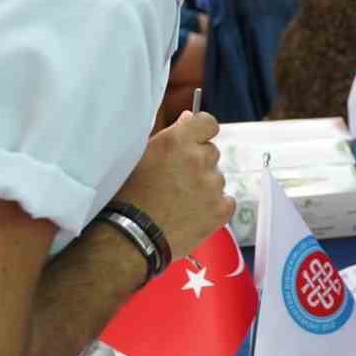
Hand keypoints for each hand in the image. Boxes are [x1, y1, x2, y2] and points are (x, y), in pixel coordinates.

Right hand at [112, 110, 234, 259]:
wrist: (130, 236)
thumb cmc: (128, 195)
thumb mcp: (141, 158)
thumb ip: (169, 136)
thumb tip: (188, 119)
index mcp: (178, 141)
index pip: (208, 123)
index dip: (202, 133)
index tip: (196, 142)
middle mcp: (199, 158)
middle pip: (211, 153)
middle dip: (199, 164)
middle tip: (177, 182)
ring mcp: (212, 184)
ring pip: (217, 179)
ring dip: (204, 187)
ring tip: (180, 204)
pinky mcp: (221, 209)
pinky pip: (226, 201)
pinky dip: (214, 207)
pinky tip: (193, 215)